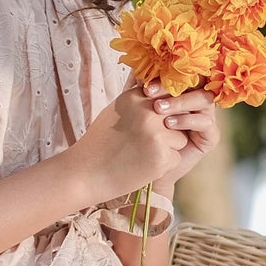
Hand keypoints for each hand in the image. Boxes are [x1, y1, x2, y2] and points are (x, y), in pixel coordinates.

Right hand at [69, 73, 191, 200]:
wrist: (86, 174)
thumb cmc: (100, 144)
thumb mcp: (115, 111)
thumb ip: (138, 100)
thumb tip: (157, 90)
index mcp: (136, 97)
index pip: (166, 97)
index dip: (162, 113)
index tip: (151, 125)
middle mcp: (148, 112)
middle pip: (177, 116)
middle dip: (167, 130)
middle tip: (145, 143)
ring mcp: (157, 134)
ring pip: (180, 139)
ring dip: (167, 149)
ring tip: (141, 155)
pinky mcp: (162, 156)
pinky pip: (176, 158)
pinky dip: (163, 165)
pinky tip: (142, 167)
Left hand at [140, 76, 220, 182]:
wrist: (145, 165)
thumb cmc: (141, 134)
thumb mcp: (139, 108)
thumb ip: (140, 88)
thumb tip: (135, 67)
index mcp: (185, 90)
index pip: (182, 73)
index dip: (165, 74)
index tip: (143, 84)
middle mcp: (199, 101)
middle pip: (196, 82)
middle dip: (172, 86)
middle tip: (149, 93)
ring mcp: (207, 117)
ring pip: (203, 99)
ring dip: (180, 102)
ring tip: (158, 109)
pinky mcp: (211, 136)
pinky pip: (206, 122)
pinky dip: (187, 120)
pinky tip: (169, 124)